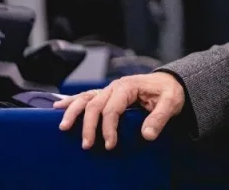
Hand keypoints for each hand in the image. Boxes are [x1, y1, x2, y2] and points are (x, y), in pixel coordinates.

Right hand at [53, 72, 184, 149]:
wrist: (169, 82)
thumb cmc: (169, 92)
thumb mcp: (170, 102)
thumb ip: (159, 117)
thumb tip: (147, 135)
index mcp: (128, 86)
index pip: (112, 108)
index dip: (108, 128)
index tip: (110, 145)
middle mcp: (115, 86)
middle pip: (95, 105)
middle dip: (89, 126)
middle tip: (87, 145)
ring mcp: (109, 89)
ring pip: (86, 98)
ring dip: (73, 112)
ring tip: (63, 127)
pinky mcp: (106, 94)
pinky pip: (86, 96)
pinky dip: (72, 101)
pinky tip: (58, 107)